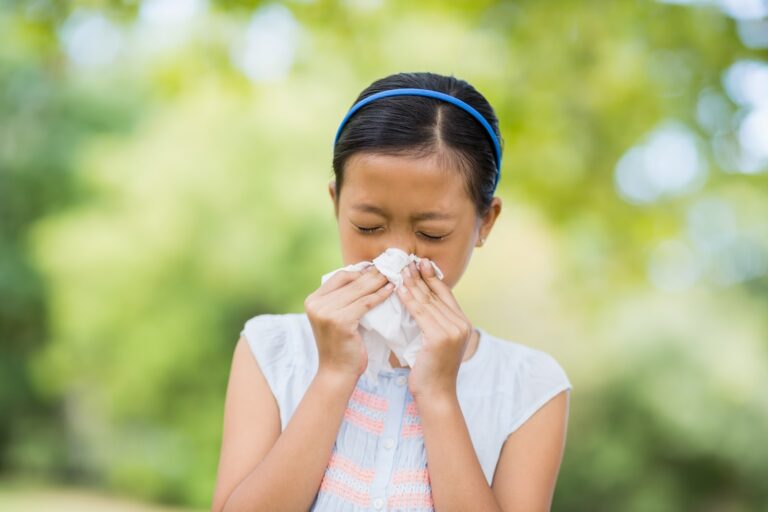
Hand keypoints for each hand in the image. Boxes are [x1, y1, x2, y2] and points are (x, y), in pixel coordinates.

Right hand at [304, 265, 394, 381]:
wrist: (336, 373)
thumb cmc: (341, 346)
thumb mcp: (336, 318)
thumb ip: (343, 299)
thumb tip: (366, 274)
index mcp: (312, 300)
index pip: (340, 276)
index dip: (360, 271)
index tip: (378, 268)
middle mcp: (316, 304)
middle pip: (351, 281)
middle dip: (373, 273)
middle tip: (391, 267)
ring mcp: (326, 312)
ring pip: (360, 290)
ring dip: (380, 281)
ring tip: (394, 276)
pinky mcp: (340, 321)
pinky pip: (366, 303)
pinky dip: (380, 295)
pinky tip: (391, 290)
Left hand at [396, 259, 473, 400]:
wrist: (436, 395)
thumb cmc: (430, 371)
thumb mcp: (435, 342)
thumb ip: (432, 322)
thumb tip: (418, 301)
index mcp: (462, 323)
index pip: (445, 293)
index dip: (432, 277)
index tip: (419, 263)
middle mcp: (461, 324)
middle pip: (436, 293)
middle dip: (420, 276)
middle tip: (406, 261)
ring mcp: (453, 330)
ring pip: (428, 301)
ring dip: (412, 283)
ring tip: (400, 271)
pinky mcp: (440, 337)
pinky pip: (421, 313)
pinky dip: (409, 299)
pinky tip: (399, 289)